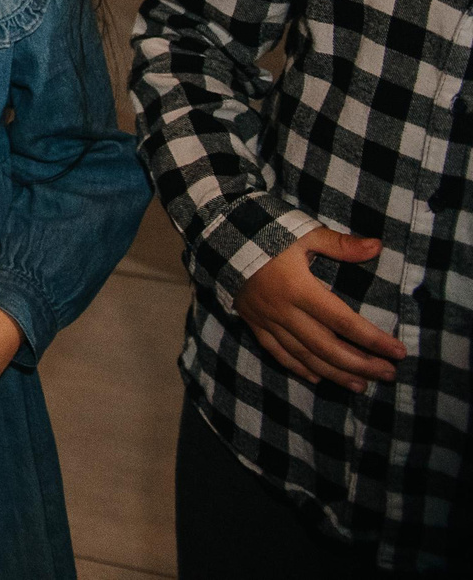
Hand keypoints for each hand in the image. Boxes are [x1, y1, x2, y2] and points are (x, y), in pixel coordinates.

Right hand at [237, 229, 404, 391]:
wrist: (218, 235)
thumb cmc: (265, 231)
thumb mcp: (305, 233)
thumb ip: (340, 244)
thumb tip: (378, 246)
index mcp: (299, 288)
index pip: (343, 321)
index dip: (372, 339)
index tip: (398, 352)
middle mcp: (284, 311)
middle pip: (327, 347)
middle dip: (360, 364)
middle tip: (387, 374)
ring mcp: (267, 320)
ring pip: (304, 356)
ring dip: (335, 373)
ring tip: (361, 385)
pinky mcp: (253, 323)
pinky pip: (277, 352)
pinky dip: (298, 368)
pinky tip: (318, 378)